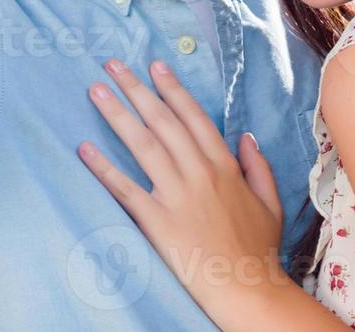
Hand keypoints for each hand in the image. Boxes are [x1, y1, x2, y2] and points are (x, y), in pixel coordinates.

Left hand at [79, 59, 289, 323]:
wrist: (247, 289)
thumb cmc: (258, 250)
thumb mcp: (270, 203)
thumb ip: (258, 167)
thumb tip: (246, 136)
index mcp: (224, 166)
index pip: (193, 117)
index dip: (172, 88)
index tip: (154, 65)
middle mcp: (199, 173)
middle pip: (162, 121)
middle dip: (136, 89)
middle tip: (113, 65)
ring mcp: (177, 195)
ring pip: (142, 144)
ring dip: (117, 114)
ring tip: (96, 90)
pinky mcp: (156, 221)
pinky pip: (125, 189)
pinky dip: (103, 167)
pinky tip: (84, 149)